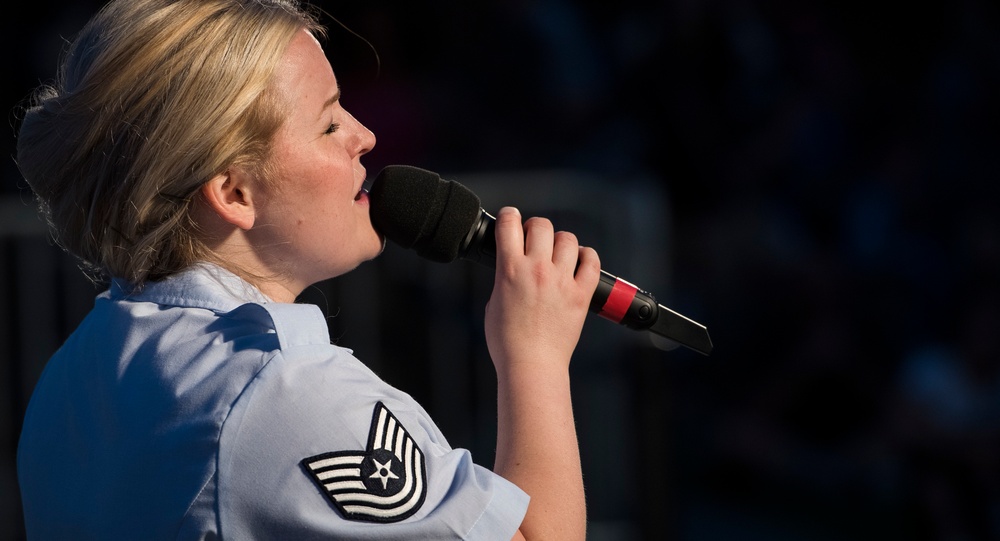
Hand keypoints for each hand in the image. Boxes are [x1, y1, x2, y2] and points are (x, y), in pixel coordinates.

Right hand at [483, 207, 600, 374]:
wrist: (531, 365)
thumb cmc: (507, 341)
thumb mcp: (494, 302)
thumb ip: (505, 278)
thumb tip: (513, 266)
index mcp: (510, 270)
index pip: (509, 224)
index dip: (509, 216)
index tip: (511, 218)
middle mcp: (537, 270)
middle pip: (541, 226)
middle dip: (535, 228)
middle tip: (533, 239)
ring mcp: (561, 281)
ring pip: (567, 239)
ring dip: (560, 241)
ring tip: (556, 253)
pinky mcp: (581, 294)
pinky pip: (591, 261)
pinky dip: (586, 256)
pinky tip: (579, 261)